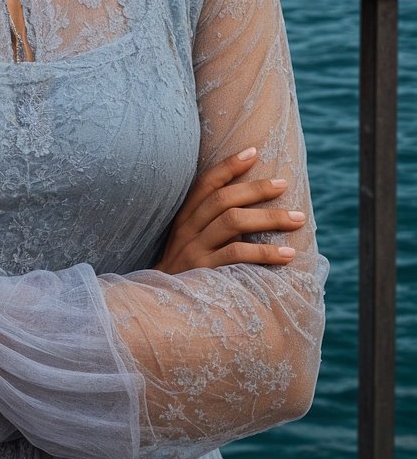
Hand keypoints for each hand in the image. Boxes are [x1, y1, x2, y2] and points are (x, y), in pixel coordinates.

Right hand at [154, 146, 307, 274]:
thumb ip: (210, 224)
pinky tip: (287, 254)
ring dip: (269, 217)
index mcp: (184, 217)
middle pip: (223, 199)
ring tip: (297, 218)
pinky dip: (265, 253)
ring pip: (233, 222)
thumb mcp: (190, 242)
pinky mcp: (204, 272)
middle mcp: (187, 229)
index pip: (206, 183)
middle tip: (283, 184)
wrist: (161, 307)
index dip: (229, 165)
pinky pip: (238, 256)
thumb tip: (252, 209)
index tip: (254, 152)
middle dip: (256, 189)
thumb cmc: (185, 271)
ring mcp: (195, 250)